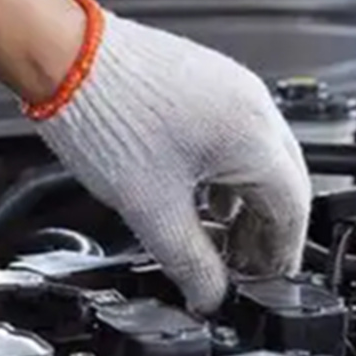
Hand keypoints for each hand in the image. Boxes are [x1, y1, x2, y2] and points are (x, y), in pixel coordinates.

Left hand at [29, 0, 311, 312]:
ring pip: (256, 164)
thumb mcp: (152, 211)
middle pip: (280, 186)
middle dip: (264, 234)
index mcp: (252, 136)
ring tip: (219, 243)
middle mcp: (252, 106)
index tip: (267, 282)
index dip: (281, 255)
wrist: (63, 60)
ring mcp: (230, 90)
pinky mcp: (205, 86)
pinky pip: (232, 142)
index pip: (292, 209)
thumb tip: (209, 296)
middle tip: (242, 270)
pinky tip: (202, 201)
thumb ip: (189, 263)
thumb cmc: (104, 116)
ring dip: (243, 209)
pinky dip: (225, 181)